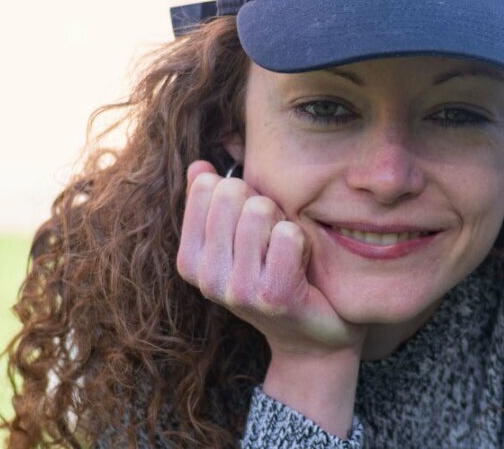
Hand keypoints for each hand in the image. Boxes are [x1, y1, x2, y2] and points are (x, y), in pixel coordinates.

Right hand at [176, 160, 366, 356]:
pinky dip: (302, 242)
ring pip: (261, 210)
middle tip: (273, 240)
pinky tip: (301, 267)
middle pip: (233, 192)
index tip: (252, 227)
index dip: (241, 195)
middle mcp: (207, 277)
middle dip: (262, 205)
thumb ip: (214, 204)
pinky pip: (289, 234)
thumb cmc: (276, 278)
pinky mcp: (273, 295)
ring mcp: (237, 288)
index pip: (209, 187)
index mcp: (190, 260)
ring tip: (287, 254)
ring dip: (284, 224)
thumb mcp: (236, 242)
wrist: (313, 339)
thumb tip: (199, 165)